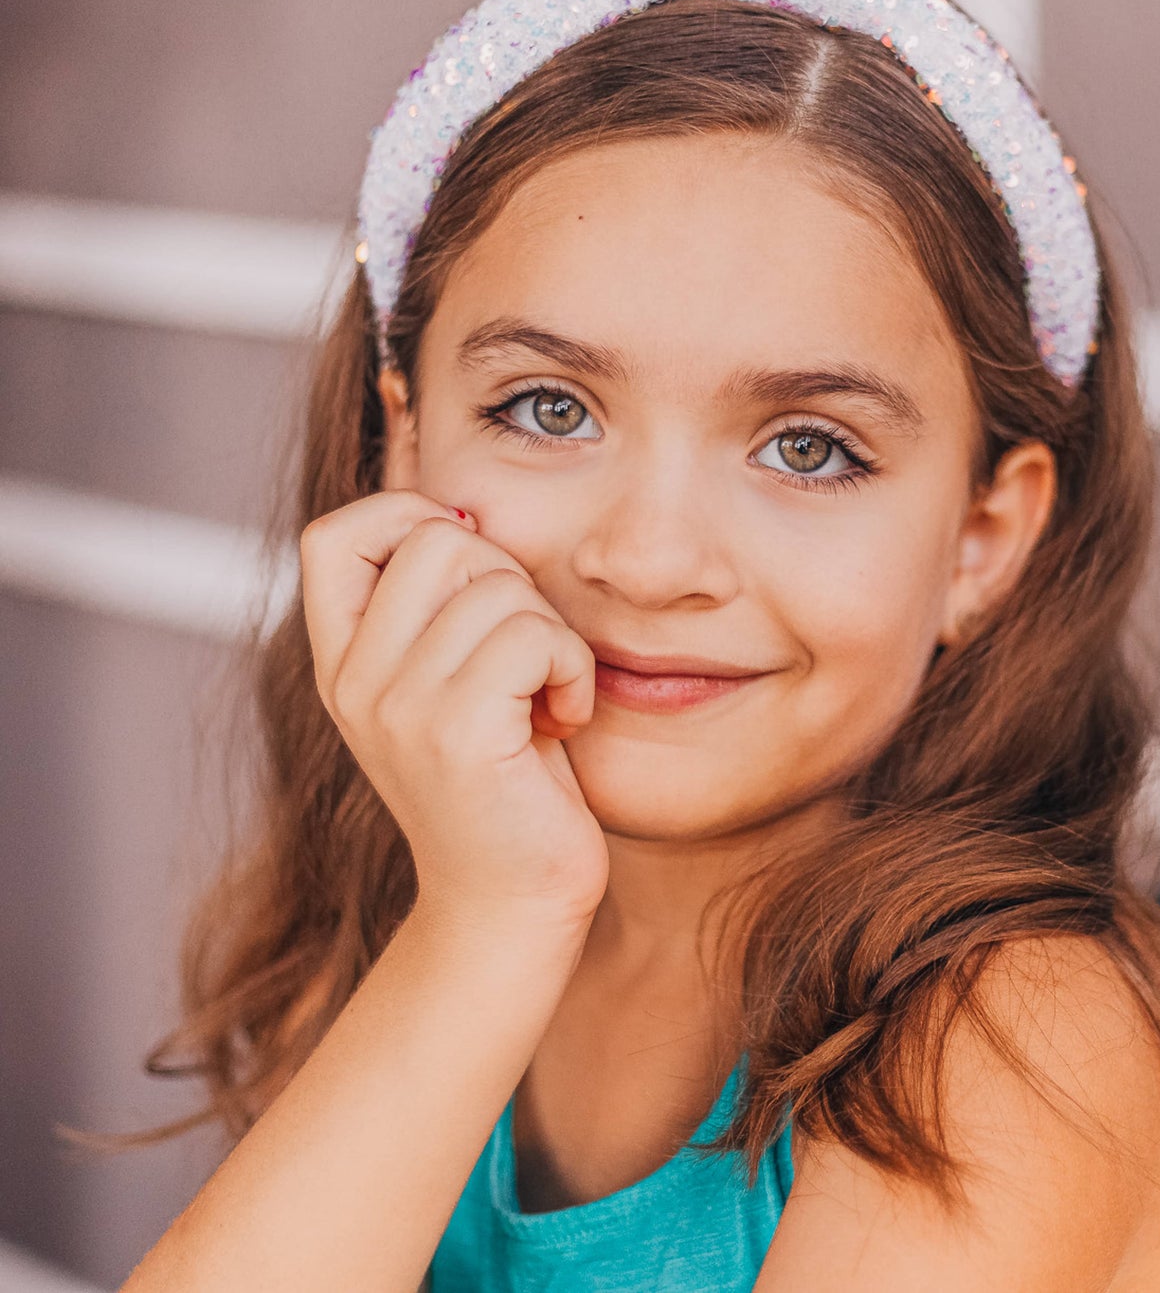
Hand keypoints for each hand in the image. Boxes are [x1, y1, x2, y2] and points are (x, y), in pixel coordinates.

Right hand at [299, 490, 607, 928]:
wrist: (509, 906)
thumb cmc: (503, 785)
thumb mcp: (448, 686)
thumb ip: (437, 608)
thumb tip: (464, 505)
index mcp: (343, 664)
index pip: (335, 535)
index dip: (407, 517)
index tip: (472, 571)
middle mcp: (354, 680)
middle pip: (438, 538)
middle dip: (508, 579)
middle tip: (525, 653)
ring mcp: (398, 706)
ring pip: (498, 583)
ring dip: (551, 631)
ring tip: (544, 694)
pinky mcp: (456, 732)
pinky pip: (534, 634)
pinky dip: (572, 668)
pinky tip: (563, 717)